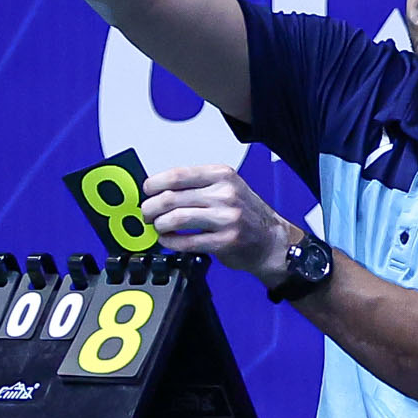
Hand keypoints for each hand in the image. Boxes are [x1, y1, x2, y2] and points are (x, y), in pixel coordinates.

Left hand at [140, 164, 300, 284]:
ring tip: (157, 226)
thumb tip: (160, 188)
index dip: (155, 183)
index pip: (178, 175)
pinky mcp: (224, 241)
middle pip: (173, 197)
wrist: (271, 240)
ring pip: (177, 219)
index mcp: (222, 175)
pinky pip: (187, 242)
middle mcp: (225, 194)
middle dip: (151, 207)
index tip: (147, 190)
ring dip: (159, 224)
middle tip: (146, 213)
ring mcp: (226, 218)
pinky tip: (168, 240)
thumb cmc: (246, 213)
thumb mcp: (227, 188)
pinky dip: (171, 242)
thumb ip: (198, 186)